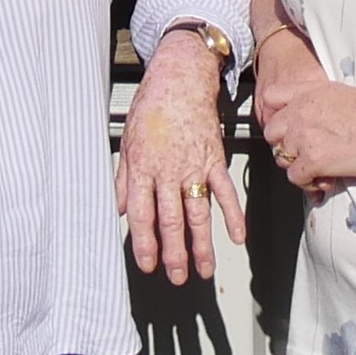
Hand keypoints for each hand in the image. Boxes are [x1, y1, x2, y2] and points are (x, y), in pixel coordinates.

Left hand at [115, 32, 247, 284]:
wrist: (181, 77)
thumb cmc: (151, 107)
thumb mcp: (127, 141)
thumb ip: (122, 179)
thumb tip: (117, 209)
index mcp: (142, 168)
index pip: (142, 214)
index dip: (144, 243)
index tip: (147, 265)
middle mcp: (167, 171)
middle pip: (171, 220)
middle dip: (174, 253)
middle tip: (177, 277)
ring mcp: (193, 166)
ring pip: (198, 212)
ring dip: (202, 244)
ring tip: (204, 269)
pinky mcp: (214, 159)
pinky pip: (225, 191)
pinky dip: (233, 215)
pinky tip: (237, 236)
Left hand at [252, 72, 355, 194]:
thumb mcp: (338, 92)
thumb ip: (315, 102)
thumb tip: (310, 119)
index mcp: (306, 92)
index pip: (270, 98)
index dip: (275, 114)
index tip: (285, 126)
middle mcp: (299, 112)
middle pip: (272, 133)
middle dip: (285, 145)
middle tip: (305, 152)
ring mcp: (303, 137)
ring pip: (282, 158)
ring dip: (298, 166)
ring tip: (319, 168)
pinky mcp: (313, 160)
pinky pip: (296, 177)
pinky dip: (308, 182)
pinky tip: (326, 178)